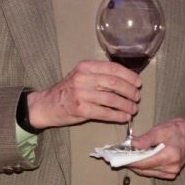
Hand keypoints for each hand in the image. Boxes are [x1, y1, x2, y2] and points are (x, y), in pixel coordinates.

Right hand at [25, 59, 140, 128]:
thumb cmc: (67, 90)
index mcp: (86, 66)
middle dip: (130, 91)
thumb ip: (99, 75)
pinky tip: (124, 117)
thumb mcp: (80, 75)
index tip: (138, 83)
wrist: (46, 105)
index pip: (113, 68)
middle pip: (115, 83)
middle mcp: (83, 78)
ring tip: (133, 110)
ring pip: (112, 99)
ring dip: (126, 105)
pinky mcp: (81, 109)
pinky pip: (105, 112)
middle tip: (137, 98)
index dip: (129, 76)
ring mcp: (81, 94)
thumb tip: (126, 80)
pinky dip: (117, 115)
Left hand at [125, 115, 184, 179]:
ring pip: (146, 172)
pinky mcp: (171, 174)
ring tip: (127, 155)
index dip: (129, 160)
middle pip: (143, 169)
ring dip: (136, 165)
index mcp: (170, 156)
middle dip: (130, 162)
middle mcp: (171, 168)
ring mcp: (171, 172)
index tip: (117, 157)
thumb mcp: (162, 129)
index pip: (143, 162)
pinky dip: (144, 166)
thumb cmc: (180, 129)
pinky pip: (152, 172)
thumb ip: (146, 138)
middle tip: (119, 155)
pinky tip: (139, 159)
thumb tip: (131, 144)